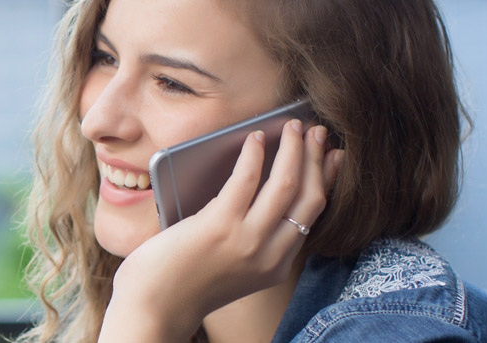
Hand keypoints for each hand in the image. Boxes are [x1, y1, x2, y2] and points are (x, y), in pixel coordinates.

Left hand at [99, 119, 343, 341]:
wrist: (153, 309)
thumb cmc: (181, 283)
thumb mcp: (233, 267)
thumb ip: (251, 238)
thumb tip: (257, 186)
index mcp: (276, 266)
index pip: (313, 216)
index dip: (327, 180)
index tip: (333, 157)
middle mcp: (269, 255)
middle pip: (309, 197)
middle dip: (317, 158)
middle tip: (317, 132)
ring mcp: (247, 241)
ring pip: (286, 184)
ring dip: (294, 149)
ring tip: (293, 126)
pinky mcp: (219, 226)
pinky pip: (246, 180)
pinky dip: (254, 154)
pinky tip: (256, 139)